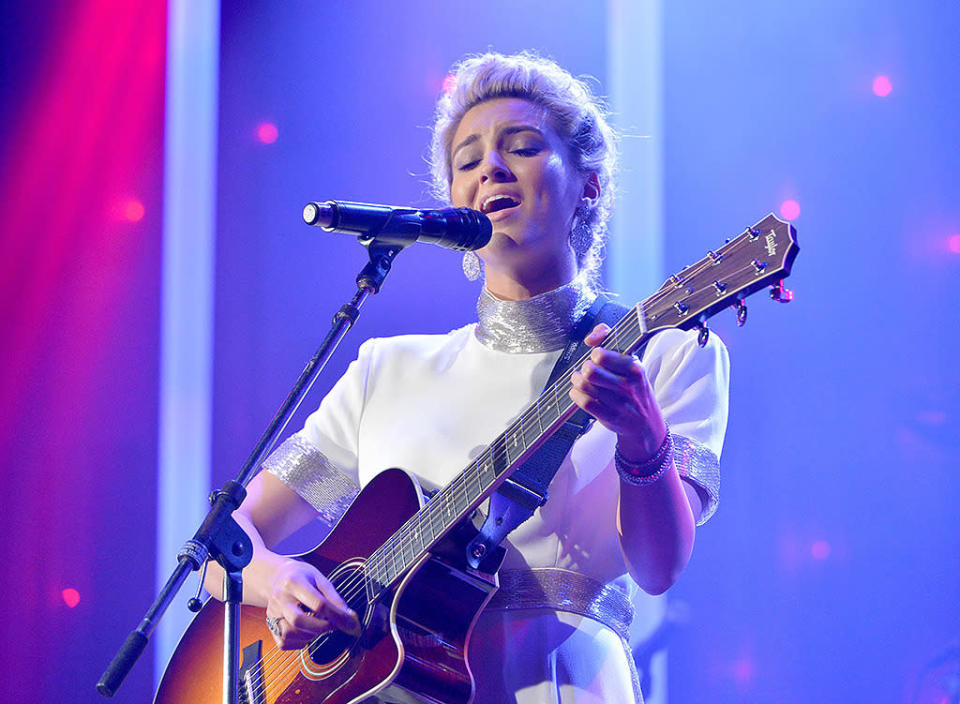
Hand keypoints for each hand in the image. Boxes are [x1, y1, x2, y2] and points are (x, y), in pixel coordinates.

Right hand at [264, 559, 358, 649]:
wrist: (279, 576)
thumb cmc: (302, 577)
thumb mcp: (320, 579)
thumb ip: (334, 597)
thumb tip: (348, 616)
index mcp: (294, 582)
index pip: (317, 603)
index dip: (336, 615)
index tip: (350, 622)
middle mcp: (280, 598)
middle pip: (298, 620)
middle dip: (321, 627)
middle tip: (334, 626)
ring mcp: (272, 613)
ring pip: (289, 634)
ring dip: (310, 635)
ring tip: (319, 626)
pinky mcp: (270, 625)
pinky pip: (284, 642)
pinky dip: (299, 642)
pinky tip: (307, 632)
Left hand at [569, 323, 667, 461]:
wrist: (646, 424)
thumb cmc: (635, 389)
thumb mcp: (632, 364)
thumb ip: (612, 342)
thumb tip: (592, 337)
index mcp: (634, 369)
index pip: (603, 355)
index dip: (595, 353)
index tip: (596, 356)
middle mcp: (627, 385)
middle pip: (591, 370)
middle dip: (585, 368)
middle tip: (588, 370)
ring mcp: (618, 402)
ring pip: (584, 385)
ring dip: (577, 380)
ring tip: (580, 379)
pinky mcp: (608, 416)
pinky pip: (583, 401)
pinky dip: (576, 395)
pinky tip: (579, 392)